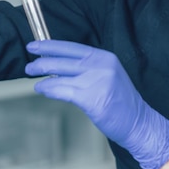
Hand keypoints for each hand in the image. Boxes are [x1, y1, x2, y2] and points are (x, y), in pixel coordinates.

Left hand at [26, 40, 168, 168]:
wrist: (139, 122)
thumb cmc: (121, 101)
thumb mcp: (107, 75)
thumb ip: (86, 67)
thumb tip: (58, 65)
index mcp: (104, 57)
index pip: (72, 47)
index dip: (51, 46)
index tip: (36, 46)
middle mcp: (101, 66)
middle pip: (64, 59)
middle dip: (42, 61)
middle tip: (30, 64)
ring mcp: (97, 81)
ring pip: (61, 74)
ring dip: (43, 77)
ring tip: (33, 78)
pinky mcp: (92, 98)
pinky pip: (64, 91)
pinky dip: (50, 89)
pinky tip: (43, 89)